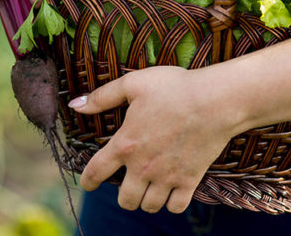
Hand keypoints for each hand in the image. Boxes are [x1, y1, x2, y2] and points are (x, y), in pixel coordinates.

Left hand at [68, 66, 237, 213]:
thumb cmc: (174, 88)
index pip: (97, 172)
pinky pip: (176, 207)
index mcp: (125, 144)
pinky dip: (171, 203)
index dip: (88, 181)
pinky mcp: (190, 180)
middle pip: (125, 200)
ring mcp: (168, 177)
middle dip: (123, 195)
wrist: (215, 100)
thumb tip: (75, 104)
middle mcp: (143, 167)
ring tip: (149, 188)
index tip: (87, 184)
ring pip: (149, 206)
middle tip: (128, 183)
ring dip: (146, 200)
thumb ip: (102, 96)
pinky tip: (171, 190)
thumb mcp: (134, 83)